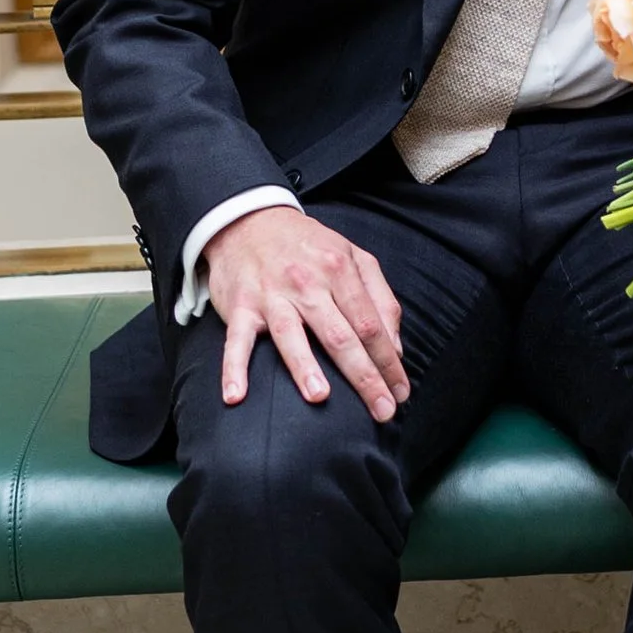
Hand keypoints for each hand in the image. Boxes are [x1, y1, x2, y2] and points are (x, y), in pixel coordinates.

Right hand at [207, 208, 408, 418]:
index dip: (388, 360)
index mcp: (340, 270)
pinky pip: (236, 340)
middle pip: (340, 335)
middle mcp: (307, 283)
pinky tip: (236, 395)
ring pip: (291, 334)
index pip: (370, 324)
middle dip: (364, 376)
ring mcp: (272, 295)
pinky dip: (233, 368)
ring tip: (320, 396)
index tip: (400, 392)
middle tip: (382, 411)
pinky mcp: (240, 306)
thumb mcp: (353, 256)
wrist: (249, 221)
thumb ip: (380, 297)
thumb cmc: (307, 245)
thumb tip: (395, 346)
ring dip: (304, 366)